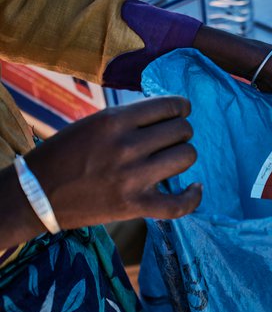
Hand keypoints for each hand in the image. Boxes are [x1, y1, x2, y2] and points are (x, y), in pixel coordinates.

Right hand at [25, 96, 201, 229]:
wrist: (36, 194)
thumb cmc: (66, 153)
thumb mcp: (95, 123)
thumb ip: (131, 118)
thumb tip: (171, 114)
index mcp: (115, 120)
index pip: (170, 105)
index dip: (182, 108)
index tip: (181, 113)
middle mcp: (127, 146)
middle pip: (182, 130)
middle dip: (181, 132)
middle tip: (170, 140)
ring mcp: (133, 177)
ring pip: (186, 156)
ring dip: (184, 157)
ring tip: (172, 160)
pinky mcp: (135, 205)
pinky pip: (180, 204)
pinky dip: (193, 196)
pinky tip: (195, 188)